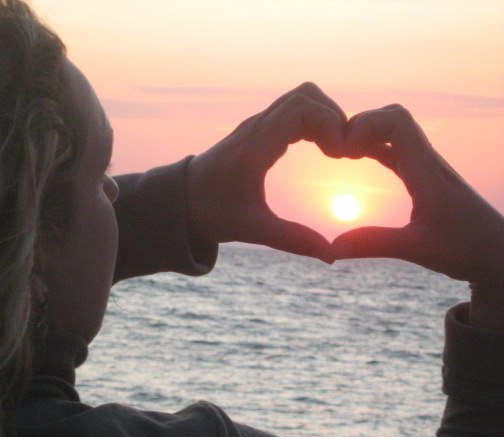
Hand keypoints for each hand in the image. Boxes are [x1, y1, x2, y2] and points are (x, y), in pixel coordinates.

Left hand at [186, 82, 345, 262]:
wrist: (178, 201)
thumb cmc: (209, 212)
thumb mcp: (250, 228)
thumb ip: (292, 240)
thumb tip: (331, 255)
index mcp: (255, 145)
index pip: (301, 108)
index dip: (329, 124)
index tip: (339, 155)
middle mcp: (257, 127)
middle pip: (306, 95)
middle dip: (333, 117)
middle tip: (343, 152)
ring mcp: (257, 126)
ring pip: (301, 99)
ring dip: (325, 118)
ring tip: (336, 151)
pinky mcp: (258, 132)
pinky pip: (293, 111)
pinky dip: (314, 122)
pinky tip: (321, 150)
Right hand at [332, 105, 503, 328]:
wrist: (501, 254)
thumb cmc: (469, 251)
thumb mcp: (418, 250)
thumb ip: (374, 245)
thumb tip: (331, 248)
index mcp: (427, 171)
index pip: (397, 121)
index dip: (365, 125)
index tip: (345, 153)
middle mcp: (428, 162)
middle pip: (393, 117)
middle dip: (360, 124)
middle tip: (338, 152)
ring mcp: (428, 168)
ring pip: (394, 132)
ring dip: (366, 135)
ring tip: (342, 155)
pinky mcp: (425, 178)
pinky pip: (395, 150)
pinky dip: (373, 148)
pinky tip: (356, 161)